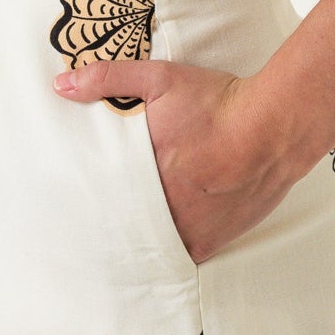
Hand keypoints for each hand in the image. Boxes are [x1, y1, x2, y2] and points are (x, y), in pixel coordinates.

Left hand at [52, 60, 296, 263]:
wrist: (273, 128)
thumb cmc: (216, 104)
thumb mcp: (159, 79)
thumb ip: (108, 79)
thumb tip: (61, 85)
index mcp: (138, 173)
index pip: (99, 198)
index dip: (86, 202)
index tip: (72, 204)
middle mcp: (157, 208)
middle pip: (122, 225)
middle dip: (110, 222)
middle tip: (91, 227)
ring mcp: (184, 230)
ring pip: (147, 244)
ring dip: (139, 239)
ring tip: (121, 242)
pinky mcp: (209, 242)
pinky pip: (179, 255)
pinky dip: (170, 249)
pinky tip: (160, 247)